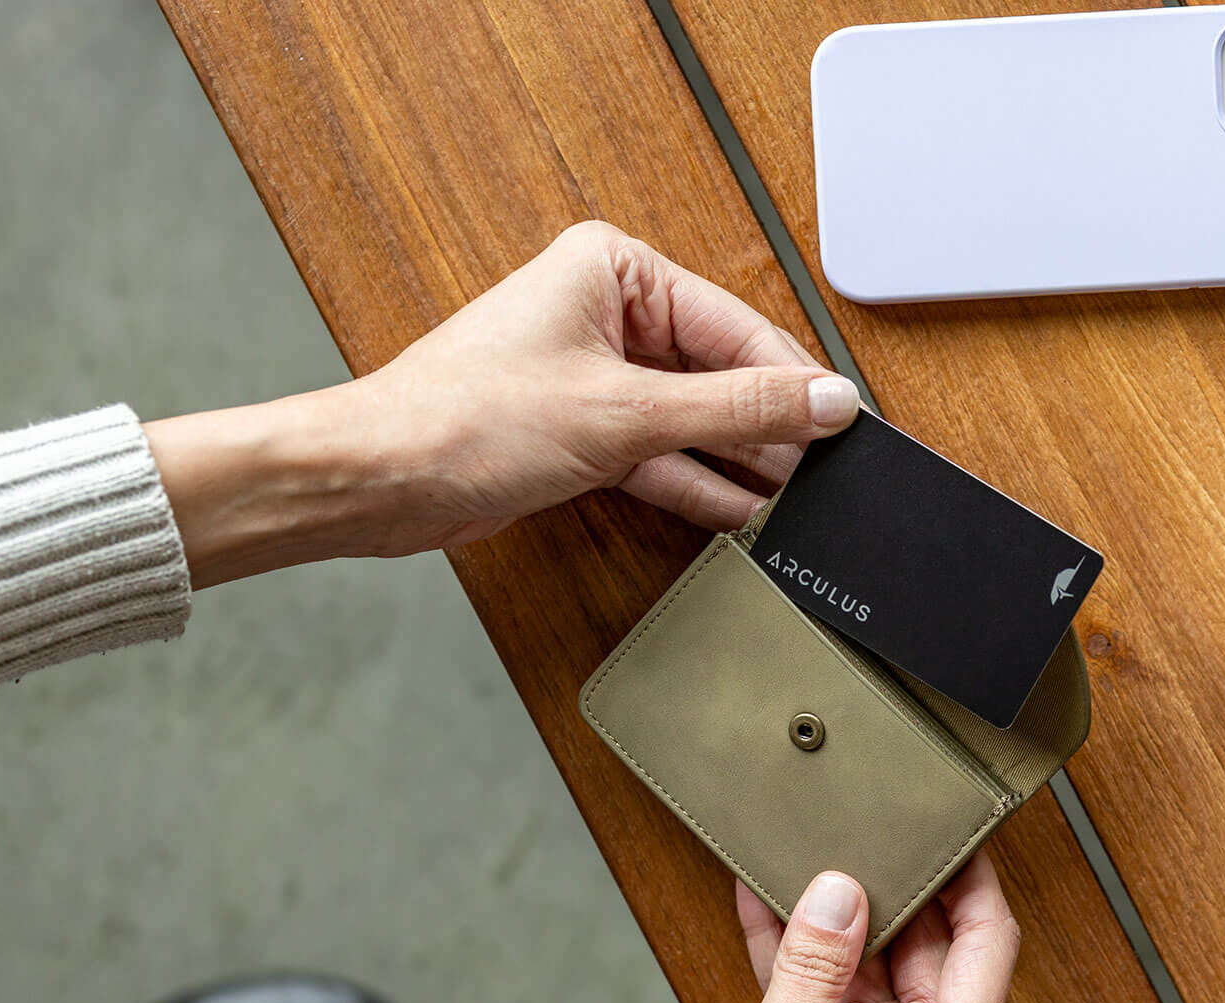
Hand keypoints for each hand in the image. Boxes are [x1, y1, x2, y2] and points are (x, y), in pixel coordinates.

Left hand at [146, 222, 859, 585]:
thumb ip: (733, 410)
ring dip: (732, 463)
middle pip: (712, 374)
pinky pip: (654, 455)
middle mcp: (601, 315)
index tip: (841, 421)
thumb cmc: (463, 416)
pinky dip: (691, 484)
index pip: (731, 325)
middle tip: (821, 469)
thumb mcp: (624, 413)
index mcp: (611, 270)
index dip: (790, 380)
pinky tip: (738, 510)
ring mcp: (590, 378)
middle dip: (762, 427)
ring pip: (685, 421)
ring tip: (791, 498)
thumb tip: (820, 401)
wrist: (383, 480)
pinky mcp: (576, 433)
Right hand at [588, 857, 1018, 1002]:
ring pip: (878, 971)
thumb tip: (836, 889)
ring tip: (797, 853)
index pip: (988, 942)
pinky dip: (805, 966)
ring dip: (837, 923)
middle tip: (855, 818)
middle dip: (891, 886)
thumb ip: (808, 971)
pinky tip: (766, 914)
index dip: (973, 873)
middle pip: (931, 949)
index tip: (950, 816)